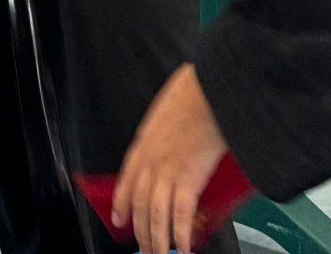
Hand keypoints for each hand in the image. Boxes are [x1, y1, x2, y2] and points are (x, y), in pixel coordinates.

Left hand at [113, 66, 229, 253]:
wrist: (210, 91)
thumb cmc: (194, 94)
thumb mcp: (166, 110)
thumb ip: (163, 130)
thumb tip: (173, 139)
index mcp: (144, 143)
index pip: (126, 180)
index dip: (122, 203)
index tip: (120, 217)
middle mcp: (151, 161)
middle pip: (141, 204)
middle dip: (141, 230)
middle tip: (145, 246)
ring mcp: (168, 172)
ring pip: (156, 215)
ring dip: (158, 240)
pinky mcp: (189, 179)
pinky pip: (180, 216)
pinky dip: (180, 235)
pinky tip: (183, 246)